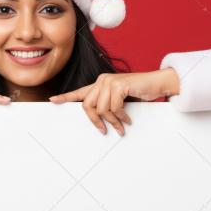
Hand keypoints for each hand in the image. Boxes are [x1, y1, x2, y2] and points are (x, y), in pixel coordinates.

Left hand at [49, 69, 178, 135]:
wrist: (158, 82)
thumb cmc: (140, 91)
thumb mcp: (121, 98)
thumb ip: (108, 104)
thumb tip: (99, 119)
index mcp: (100, 83)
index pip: (80, 91)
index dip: (65, 97)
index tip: (53, 100)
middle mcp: (102, 80)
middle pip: (87, 105)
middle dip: (95, 121)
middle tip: (104, 130)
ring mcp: (110, 81)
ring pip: (101, 109)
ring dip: (112, 121)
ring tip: (122, 125)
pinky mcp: (118, 85)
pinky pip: (114, 108)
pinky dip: (121, 117)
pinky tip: (127, 119)